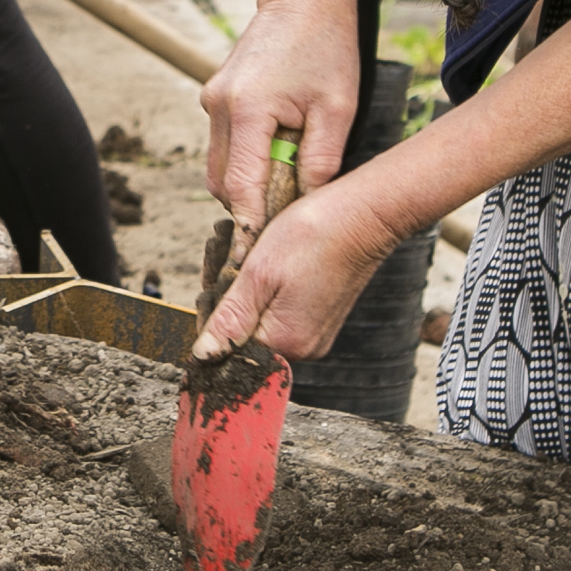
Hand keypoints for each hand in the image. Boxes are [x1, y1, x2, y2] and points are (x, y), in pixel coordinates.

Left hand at [194, 177, 405, 363]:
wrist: (366, 214)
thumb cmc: (314, 234)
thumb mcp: (259, 272)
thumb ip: (230, 319)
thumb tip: (204, 356)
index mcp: (285, 342)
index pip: (227, 345)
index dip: (213, 311)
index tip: (216, 275)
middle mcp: (304, 348)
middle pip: (245, 336)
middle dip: (229, 300)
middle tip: (233, 258)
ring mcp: (316, 335)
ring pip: (262, 322)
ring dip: (249, 292)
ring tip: (256, 255)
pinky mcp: (323, 318)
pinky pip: (282, 312)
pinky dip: (270, 290)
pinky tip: (273, 262)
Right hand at [203, 0, 358, 230]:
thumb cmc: (326, 46)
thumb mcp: (337, 109)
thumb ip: (320, 162)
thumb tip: (307, 206)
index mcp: (247, 108)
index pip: (240, 186)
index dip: (250, 224)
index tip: (260, 255)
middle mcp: (218, 105)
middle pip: (222, 183)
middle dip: (250, 206)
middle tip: (289, 216)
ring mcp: (212, 100)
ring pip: (219, 168)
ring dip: (248, 185)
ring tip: (289, 182)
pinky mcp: (216, 98)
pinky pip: (224, 147)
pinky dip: (246, 163)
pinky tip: (279, 157)